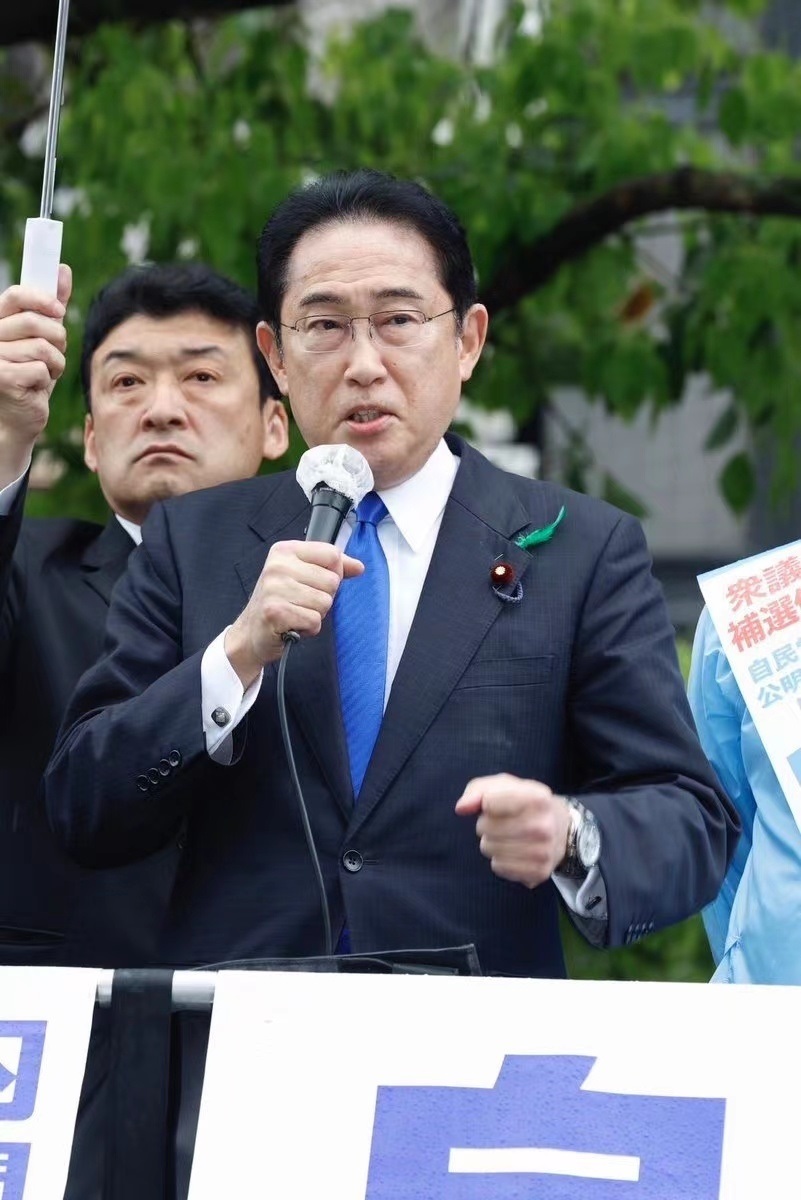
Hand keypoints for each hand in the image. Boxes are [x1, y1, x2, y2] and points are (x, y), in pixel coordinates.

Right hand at [0, 264, 71, 482]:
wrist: (17, 417)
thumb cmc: (30, 375)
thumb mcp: (43, 337)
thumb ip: (51, 306)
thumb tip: (62, 270)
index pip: (15, 295)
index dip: (41, 298)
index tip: (58, 310)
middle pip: (36, 322)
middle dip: (57, 338)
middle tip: (55, 352)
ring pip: (43, 348)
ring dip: (54, 364)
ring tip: (45, 374)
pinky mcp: (2, 378)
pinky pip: (42, 369)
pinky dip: (47, 379)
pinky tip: (36, 387)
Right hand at [224, 540, 363, 685]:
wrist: (250, 632)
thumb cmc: (279, 602)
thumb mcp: (303, 576)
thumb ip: (331, 568)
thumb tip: (358, 567)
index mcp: (285, 551)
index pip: (332, 554)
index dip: (334, 573)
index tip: (316, 583)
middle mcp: (278, 565)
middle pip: (332, 581)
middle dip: (323, 598)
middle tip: (301, 603)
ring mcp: (274, 588)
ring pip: (325, 602)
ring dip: (315, 615)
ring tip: (296, 614)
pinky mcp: (275, 611)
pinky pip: (314, 620)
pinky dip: (308, 628)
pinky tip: (293, 626)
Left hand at [455, 773, 571, 888]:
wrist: (561, 828)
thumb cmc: (525, 803)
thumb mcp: (505, 786)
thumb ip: (478, 790)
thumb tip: (461, 808)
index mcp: (538, 797)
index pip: (489, 802)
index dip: (486, 803)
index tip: (496, 804)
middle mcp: (544, 825)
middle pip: (486, 828)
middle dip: (487, 824)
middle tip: (502, 823)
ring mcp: (543, 851)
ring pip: (489, 849)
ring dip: (492, 843)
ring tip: (507, 837)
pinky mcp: (539, 872)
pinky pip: (498, 867)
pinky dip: (500, 860)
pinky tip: (513, 852)